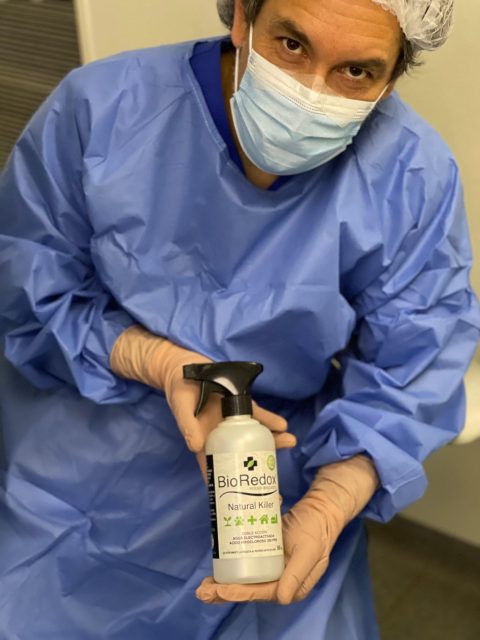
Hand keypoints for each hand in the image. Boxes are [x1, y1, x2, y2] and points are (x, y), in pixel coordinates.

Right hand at [110, 326, 295, 475]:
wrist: (185, 366)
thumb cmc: (179, 390)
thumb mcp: (180, 406)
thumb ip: (187, 425)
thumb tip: (196, 447)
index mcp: (206, 444)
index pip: (220, 474)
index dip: (232, 491)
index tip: (247, 506)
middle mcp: (223, 437)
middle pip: (245, 459)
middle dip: (261, 472)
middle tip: (277, 491)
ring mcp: (234, 421)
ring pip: (256, 437)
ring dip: (274, 442)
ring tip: (291, 443)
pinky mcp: (241, 404)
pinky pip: (258, 414)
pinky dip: (270, 420)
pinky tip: (283, 425)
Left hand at [196, 455, 378, 604]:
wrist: (318, 511)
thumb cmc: (315, 530)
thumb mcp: (309, 552)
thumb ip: (296, 575)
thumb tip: (281, 598)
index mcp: (290, 586)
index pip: (261, 592)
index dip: (240, 593)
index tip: (221, 591)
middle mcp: (278, 581)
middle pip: (248, 590)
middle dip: (223, 593)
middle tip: (202, 592)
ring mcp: (270, 568)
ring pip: (243, 580)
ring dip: (222, 584)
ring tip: (203, 587)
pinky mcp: (263, 554)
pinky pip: (244, 565)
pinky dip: (229, 568)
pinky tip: (214, 568)